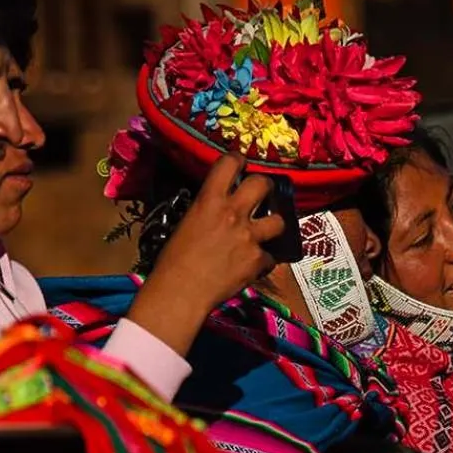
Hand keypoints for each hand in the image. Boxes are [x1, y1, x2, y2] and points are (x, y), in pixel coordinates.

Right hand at [126, 153, 286, 354]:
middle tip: (263, 192)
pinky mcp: (258, 260)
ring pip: (279, 221)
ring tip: (267, 230)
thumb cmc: (173, 260)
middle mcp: (234, 213)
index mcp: (210, 200)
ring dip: (274, 224)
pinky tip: (252, 266)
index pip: (229, 164)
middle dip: (265, 186)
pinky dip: (262, 261)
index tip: (241, 163)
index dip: (238, 160)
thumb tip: (220, 208)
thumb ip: (208, 210)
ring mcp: (249, 236)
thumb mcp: (187, 223)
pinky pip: (270, 257)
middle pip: (263, 184)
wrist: (181, 292)